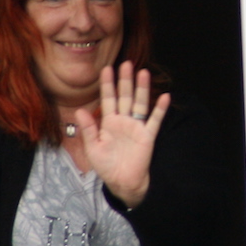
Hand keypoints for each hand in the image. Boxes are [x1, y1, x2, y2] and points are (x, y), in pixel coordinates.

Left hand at [74, 62, 170, 208]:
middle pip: (125, 96)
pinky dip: (160, 109)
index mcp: (108, 122)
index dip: (107, 84)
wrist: (122, 182)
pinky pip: (155, 120)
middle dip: (125, 81)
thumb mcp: (93, 148)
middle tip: (126, 64)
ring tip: (143, 73)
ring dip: (142, 89)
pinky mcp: (147, 136)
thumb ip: (88, 129)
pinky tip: (165, 97)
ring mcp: (136, 127)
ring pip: (139, 103)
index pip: (108, 99)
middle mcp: (123, 121)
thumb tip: (80, 110)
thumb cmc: (106, 166)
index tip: (106, 68)